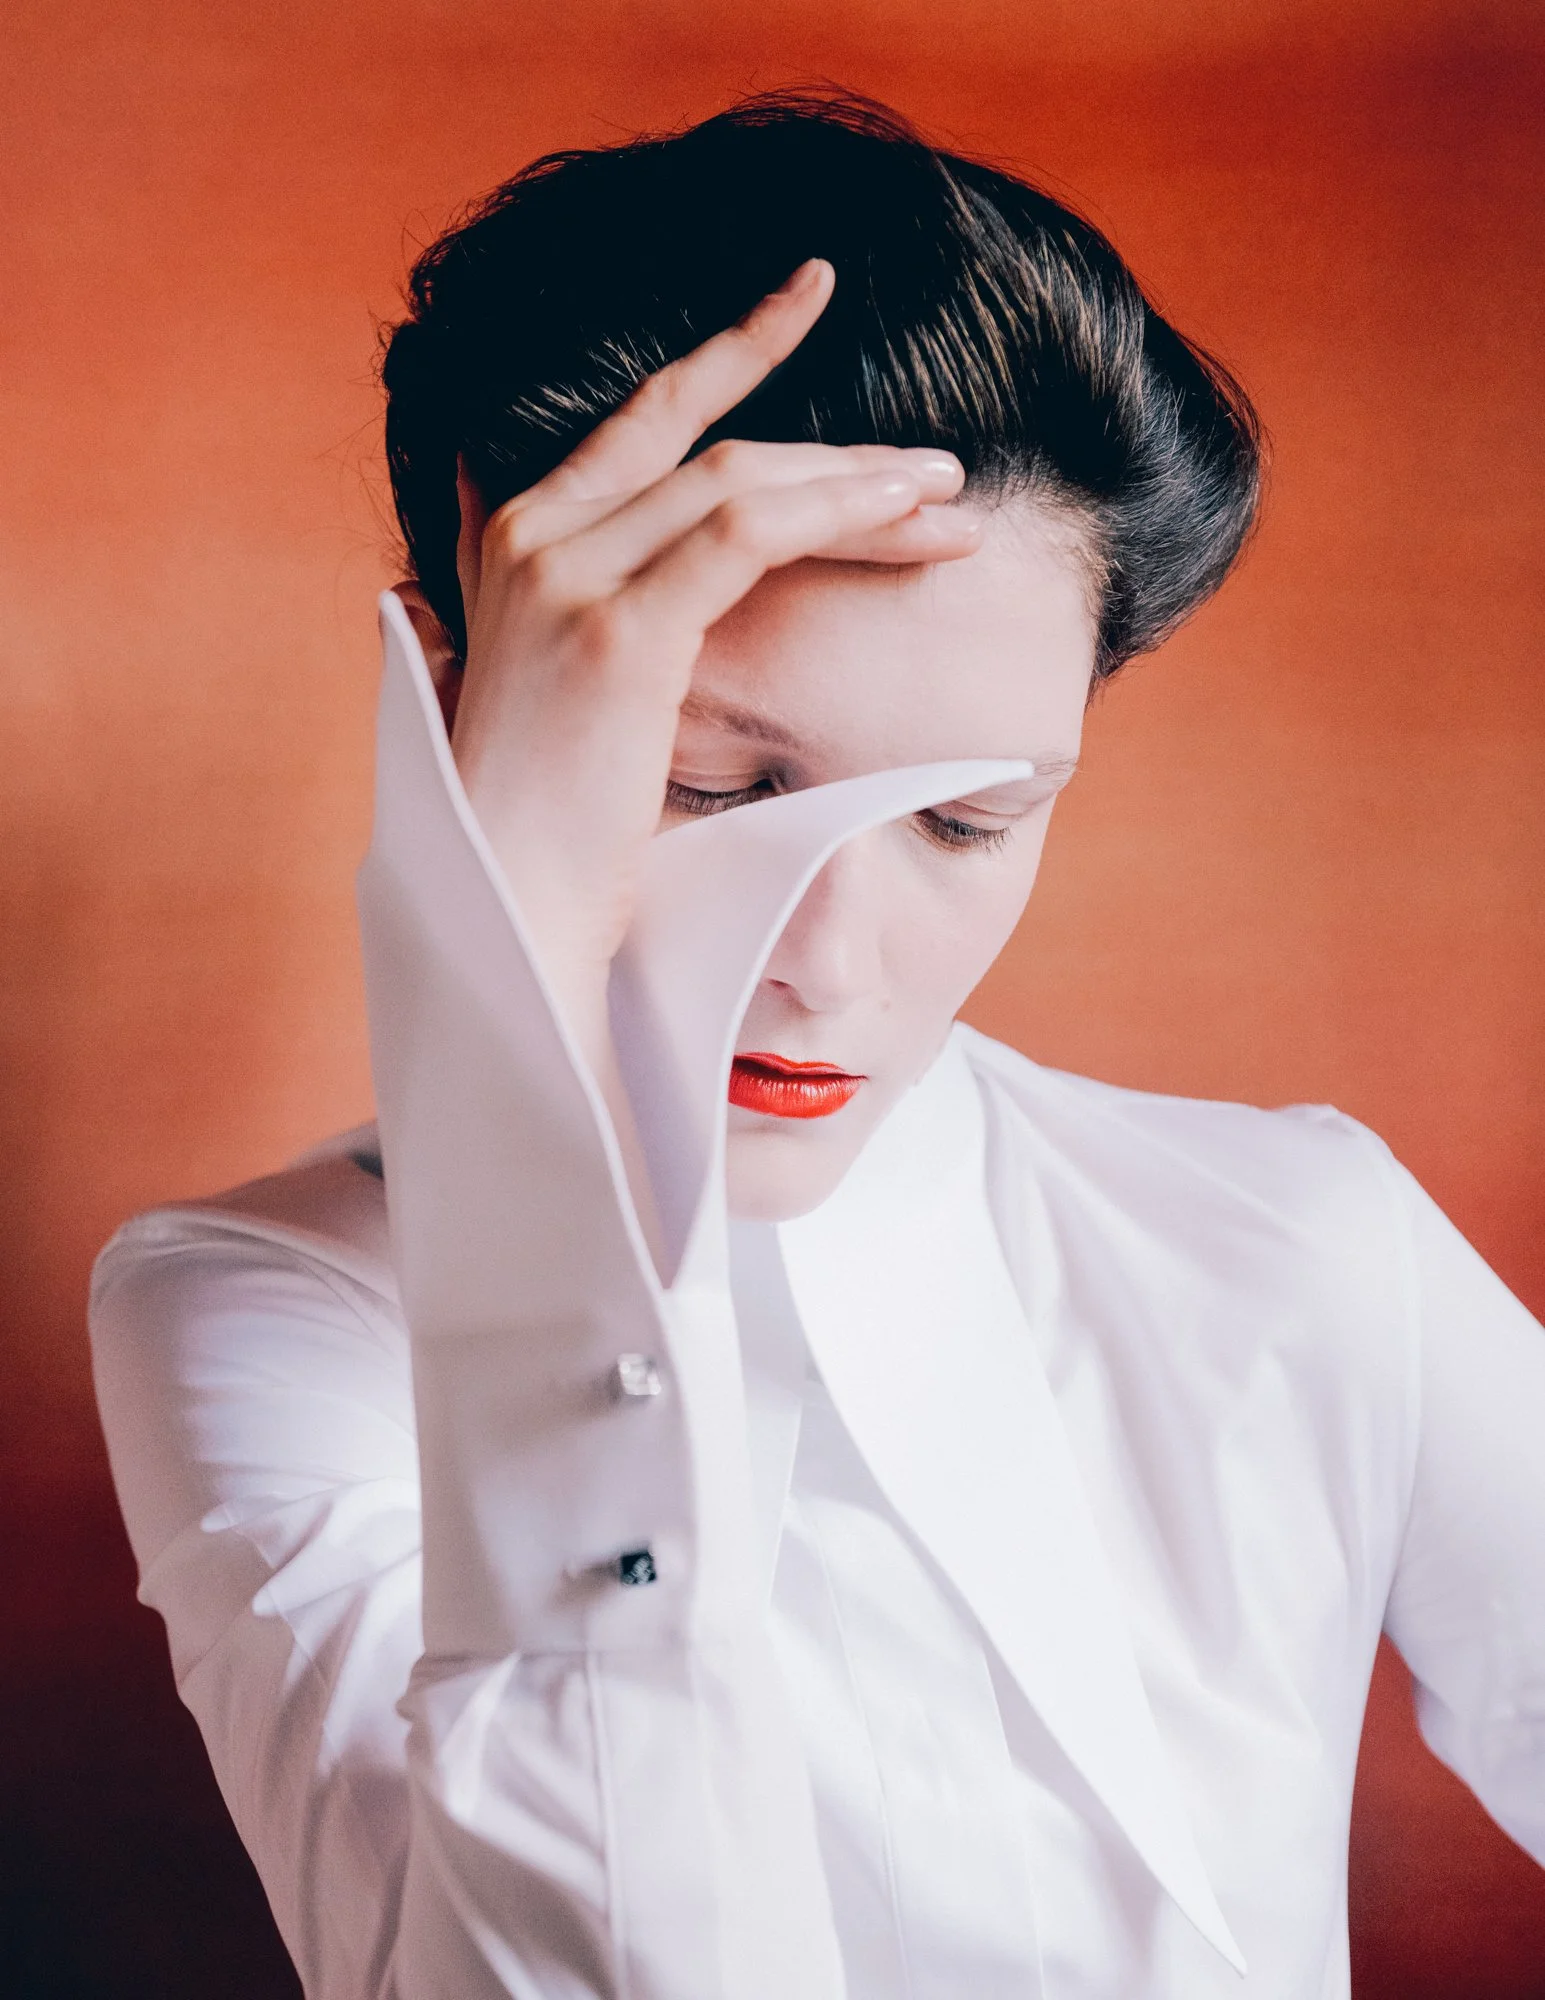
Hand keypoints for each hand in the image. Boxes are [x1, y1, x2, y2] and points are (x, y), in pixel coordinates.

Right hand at [442, 258, 980, 1062]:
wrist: (509, 916)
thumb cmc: (544, 825)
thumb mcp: (532, 683)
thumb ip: (537, 592)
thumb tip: (533, 525)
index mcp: (514, 539)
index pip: (642, 417)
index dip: (732, 348)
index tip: (809, 295)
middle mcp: (531, 535)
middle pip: (709, 442)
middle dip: (837, 450)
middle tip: (940, 470)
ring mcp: (566, 574)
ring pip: (742, 479)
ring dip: (862, 482)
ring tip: (952, 498)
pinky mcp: (618, 632)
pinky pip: (749, 533)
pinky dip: (840, 512)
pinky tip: (913, 515)